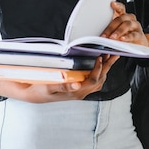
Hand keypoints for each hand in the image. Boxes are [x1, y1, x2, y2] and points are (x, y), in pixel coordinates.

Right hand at [0, 54, 118, 102]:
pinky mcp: (79, 88)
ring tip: (110, 56)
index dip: (98, 69)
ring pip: (98, 80)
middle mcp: (80, 93)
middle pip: (100, 80)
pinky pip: (94, 80)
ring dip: (106, 68)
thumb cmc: (40, 89)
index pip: (93, 81)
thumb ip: (63, 86)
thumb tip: (77, 84)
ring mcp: (80, 91)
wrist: (34, 94)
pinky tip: (100, 63)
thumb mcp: (49, 87)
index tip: (100, 57)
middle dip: (108, 67)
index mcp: (75, 92)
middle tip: (114, 53)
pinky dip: (100, 71)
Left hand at [100, 1, 148, 47]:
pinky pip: (134, 35)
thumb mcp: (117, 31)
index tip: (112, 4)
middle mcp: (130, 19)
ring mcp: (135, 26)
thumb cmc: (126, 35)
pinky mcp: (140, 35)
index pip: (121, 8)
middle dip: (111, 27)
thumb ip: (109, 31)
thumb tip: (100, 36)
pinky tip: (122, 39)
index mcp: (123, 16)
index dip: (117, 5)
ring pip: (127, 25)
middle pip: (121, 18)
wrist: (139, 44)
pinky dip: (127, 37)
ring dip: (118, 31)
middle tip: (104, 35)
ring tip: (112, 37)